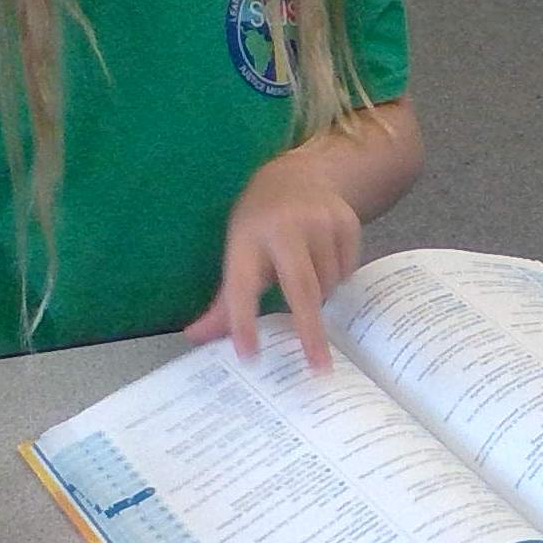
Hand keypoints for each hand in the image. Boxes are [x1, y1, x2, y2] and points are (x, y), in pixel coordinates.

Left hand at [185, 152, 361, 367]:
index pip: (242, 286)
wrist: (298, 175)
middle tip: (318, 367)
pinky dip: (337, 279)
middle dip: (309, 330)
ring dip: (320, 299)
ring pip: (328, 284)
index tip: (248, 355)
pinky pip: (347, 270)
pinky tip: (324, 261)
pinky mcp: (346, 222)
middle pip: (300, 288)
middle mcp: (284, 228)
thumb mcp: (237, 253)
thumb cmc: (259, 224)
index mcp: (246, 238)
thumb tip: (195, 337)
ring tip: (307, 283)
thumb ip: (224, 301)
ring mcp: (319, 222)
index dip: (242, 320)